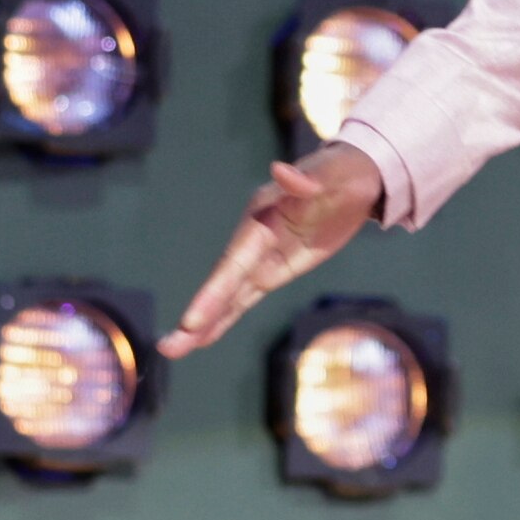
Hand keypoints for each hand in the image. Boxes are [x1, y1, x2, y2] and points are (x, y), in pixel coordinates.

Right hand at [159, 142, 385, 356]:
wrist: (353, 178)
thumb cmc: (342, 174)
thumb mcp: (331, 176)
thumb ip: (304, 181)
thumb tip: (281, 169)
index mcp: (261, 219)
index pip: (234, 262)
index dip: (213, 293)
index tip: (191, 321)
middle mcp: (252, 240)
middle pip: (222, 285)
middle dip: (197, 316)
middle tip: (166, 347)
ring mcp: (260, 258)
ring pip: (228, 297)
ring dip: (202, 325)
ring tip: (170, 350)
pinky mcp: (272, 270)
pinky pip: (244, 299)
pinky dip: (224, 318)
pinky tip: (203, 339)